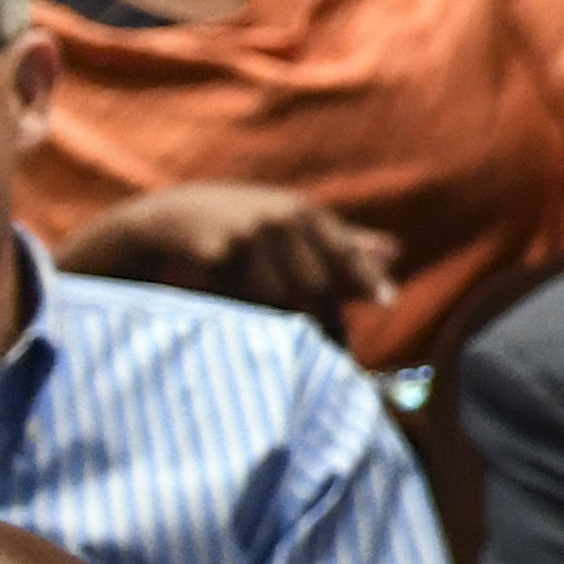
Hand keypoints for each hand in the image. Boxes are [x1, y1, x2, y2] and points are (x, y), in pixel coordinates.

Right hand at [55, 182, 397, 320]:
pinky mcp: (212, 251)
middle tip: (337, 351)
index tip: (389, 303)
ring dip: (282, 321)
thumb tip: (395, 252)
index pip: (343, 250)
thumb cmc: (241, 222)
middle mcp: (278, 218)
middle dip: (326, 318)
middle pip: (315, 280)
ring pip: (278, 296)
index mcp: (302, 211)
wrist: (168, 217)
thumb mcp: (290, 223)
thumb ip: (341, 239)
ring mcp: (245, 234)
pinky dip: (245, 314)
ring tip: (281, 341)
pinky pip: (240, 299)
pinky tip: (239, 322)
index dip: (366, 277)